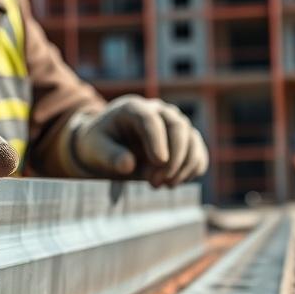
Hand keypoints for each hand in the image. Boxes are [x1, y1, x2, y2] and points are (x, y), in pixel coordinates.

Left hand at [69, 95, 208, 186]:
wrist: (109, 143)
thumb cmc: (100, 143)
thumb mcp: (96, 148)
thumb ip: (109, 155)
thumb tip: (128, 165)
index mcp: (133, 108)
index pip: (150, 120)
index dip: (157, 140)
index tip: (159, 162)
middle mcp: (158, 110)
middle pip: (178, 126)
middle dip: (173, 158)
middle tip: (155, 183)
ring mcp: (174, 123)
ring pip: (192, 139)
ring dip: (184, 166)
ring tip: (166, 185)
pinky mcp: (184, 139)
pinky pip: (198, 152)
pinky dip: (194, 168)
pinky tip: (176, 182)